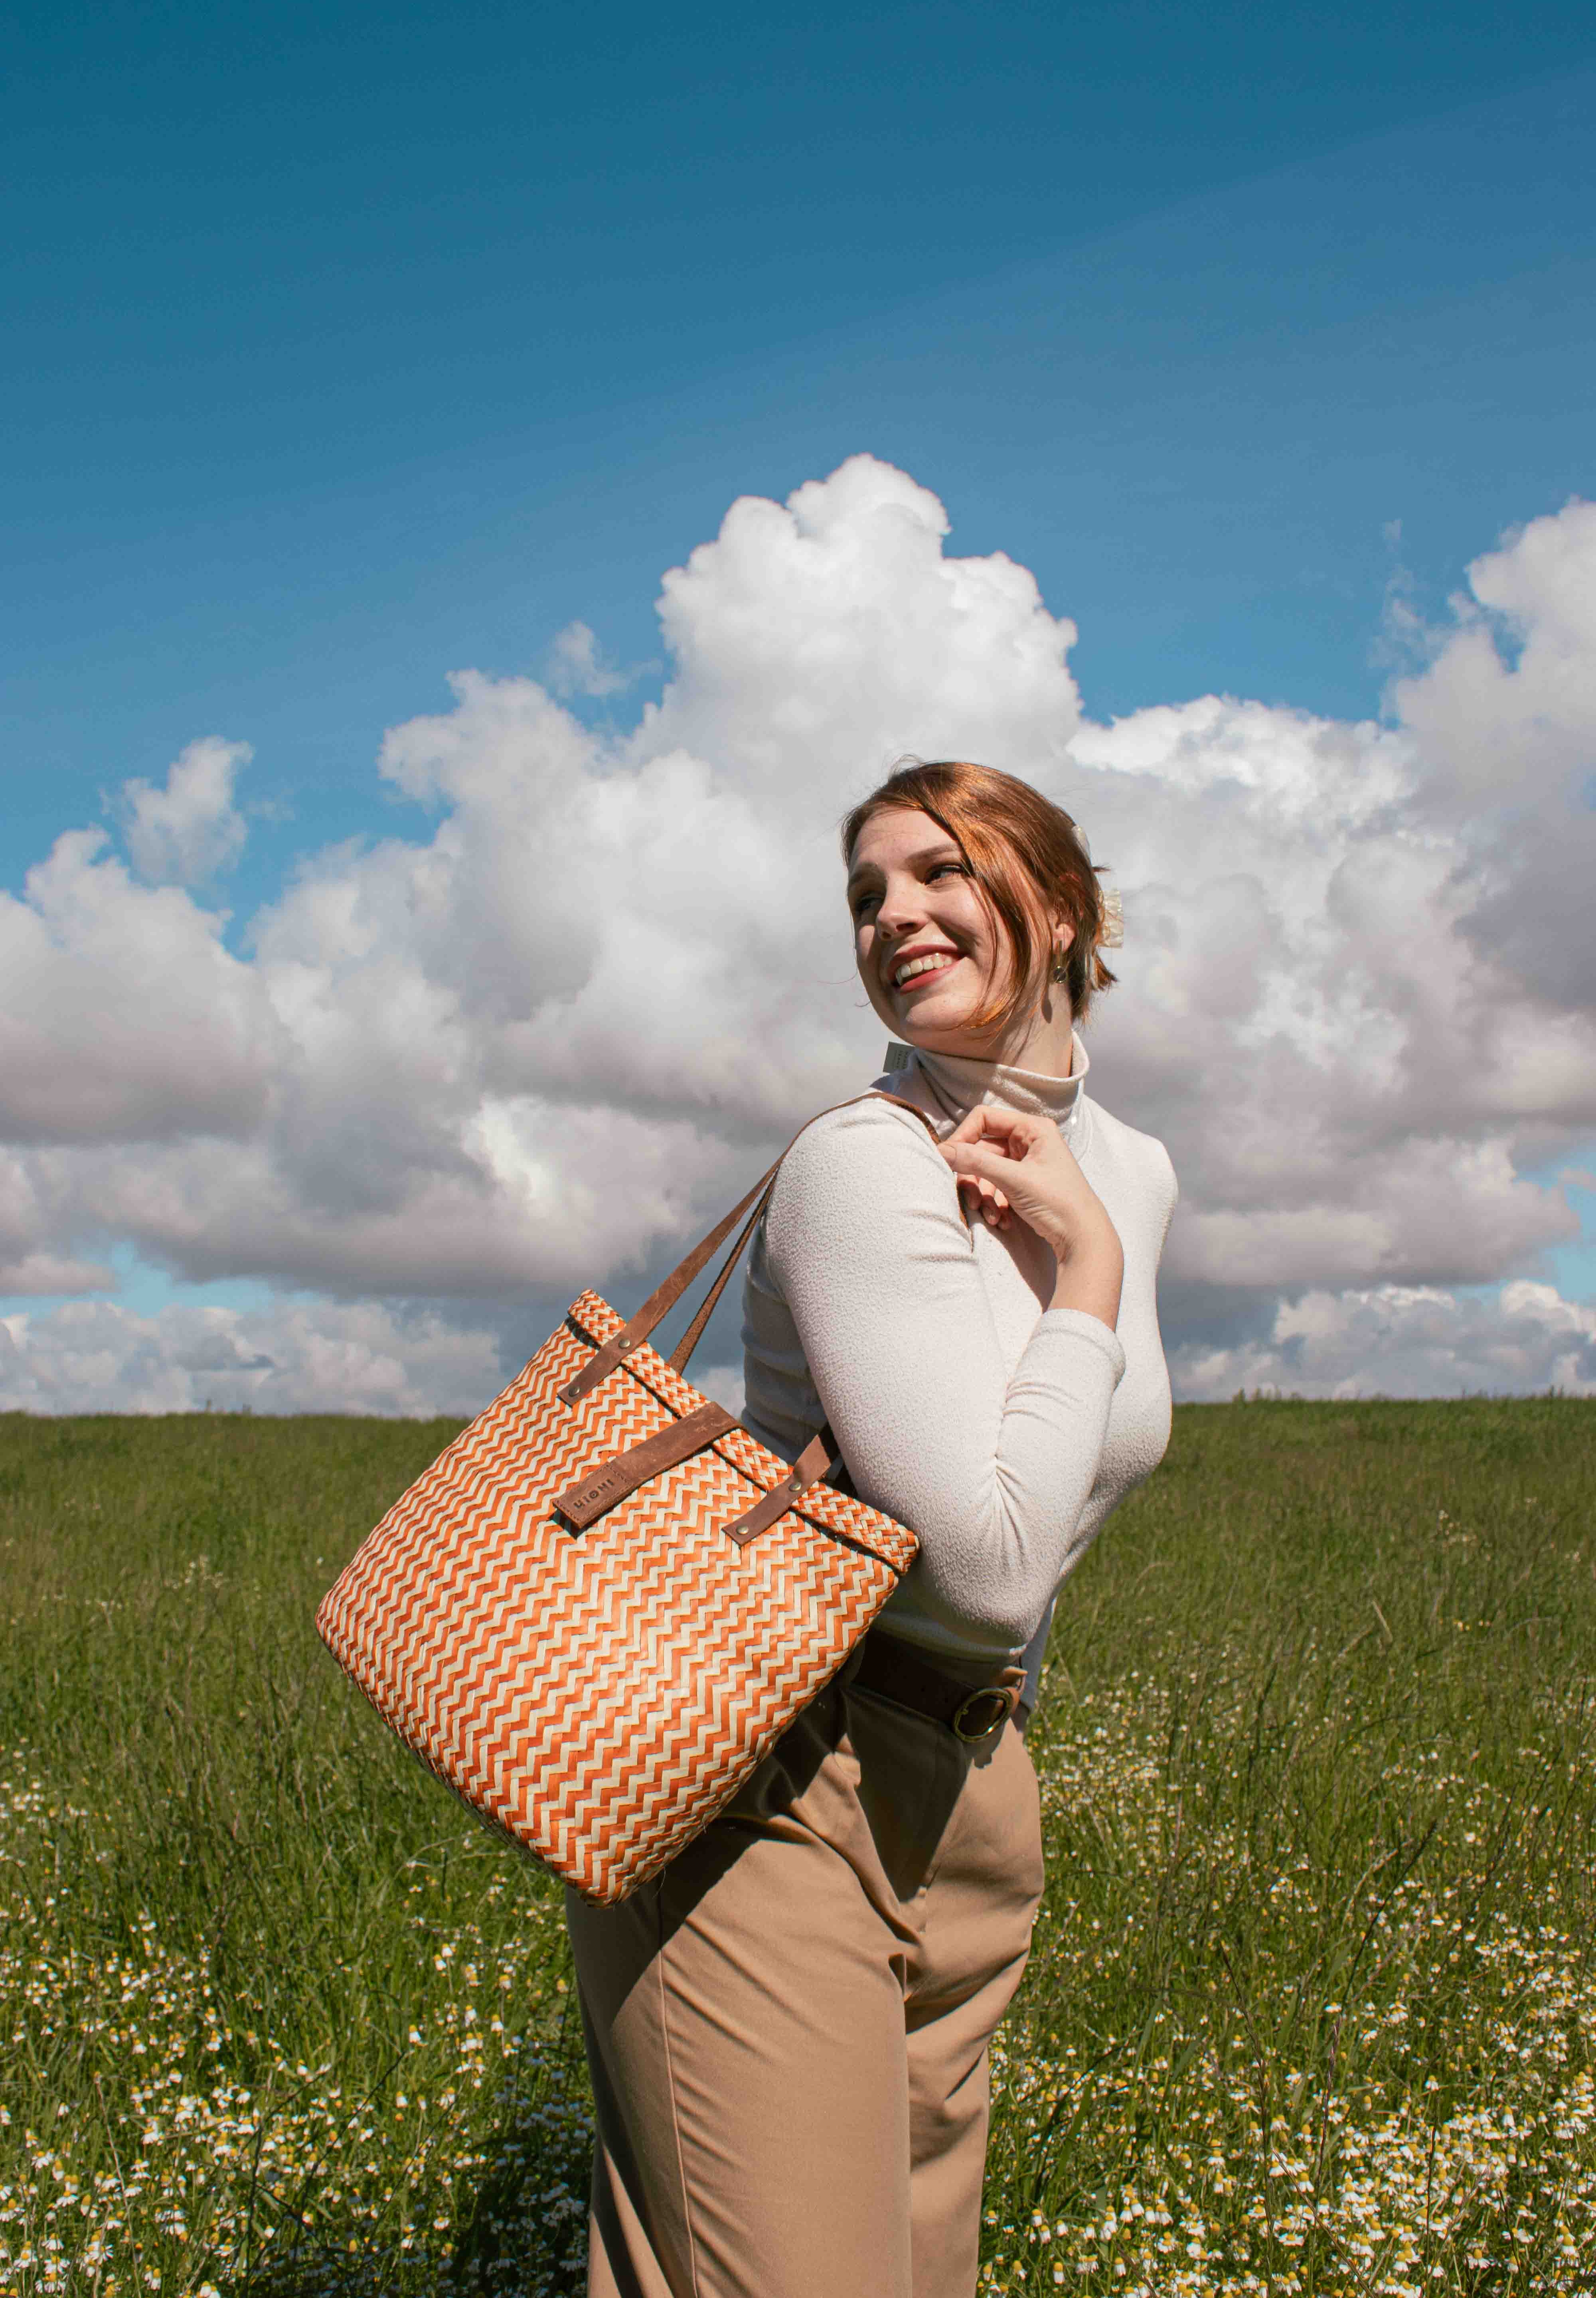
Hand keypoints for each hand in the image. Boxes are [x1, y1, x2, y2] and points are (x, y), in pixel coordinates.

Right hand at [939, 1106, 1123, 1327]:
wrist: (1083, 1238)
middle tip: (971, 1200)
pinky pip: (997, 1187)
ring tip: (991, 1216)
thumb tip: (941, 1150)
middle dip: (974, 1177)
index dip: (964, 1136)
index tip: (949, 1159)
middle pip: (982, 1150)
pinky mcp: (1024, 1184)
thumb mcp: (1014, 1179)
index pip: (985, 1118)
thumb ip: (976, 1162)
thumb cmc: (1057, 1201)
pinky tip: (1003, 1221)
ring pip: (987, 1172)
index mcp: (1032, 1128)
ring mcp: (1026, 1164)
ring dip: (984, 1196)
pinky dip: (995, 1204)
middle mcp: (1029, 1141)